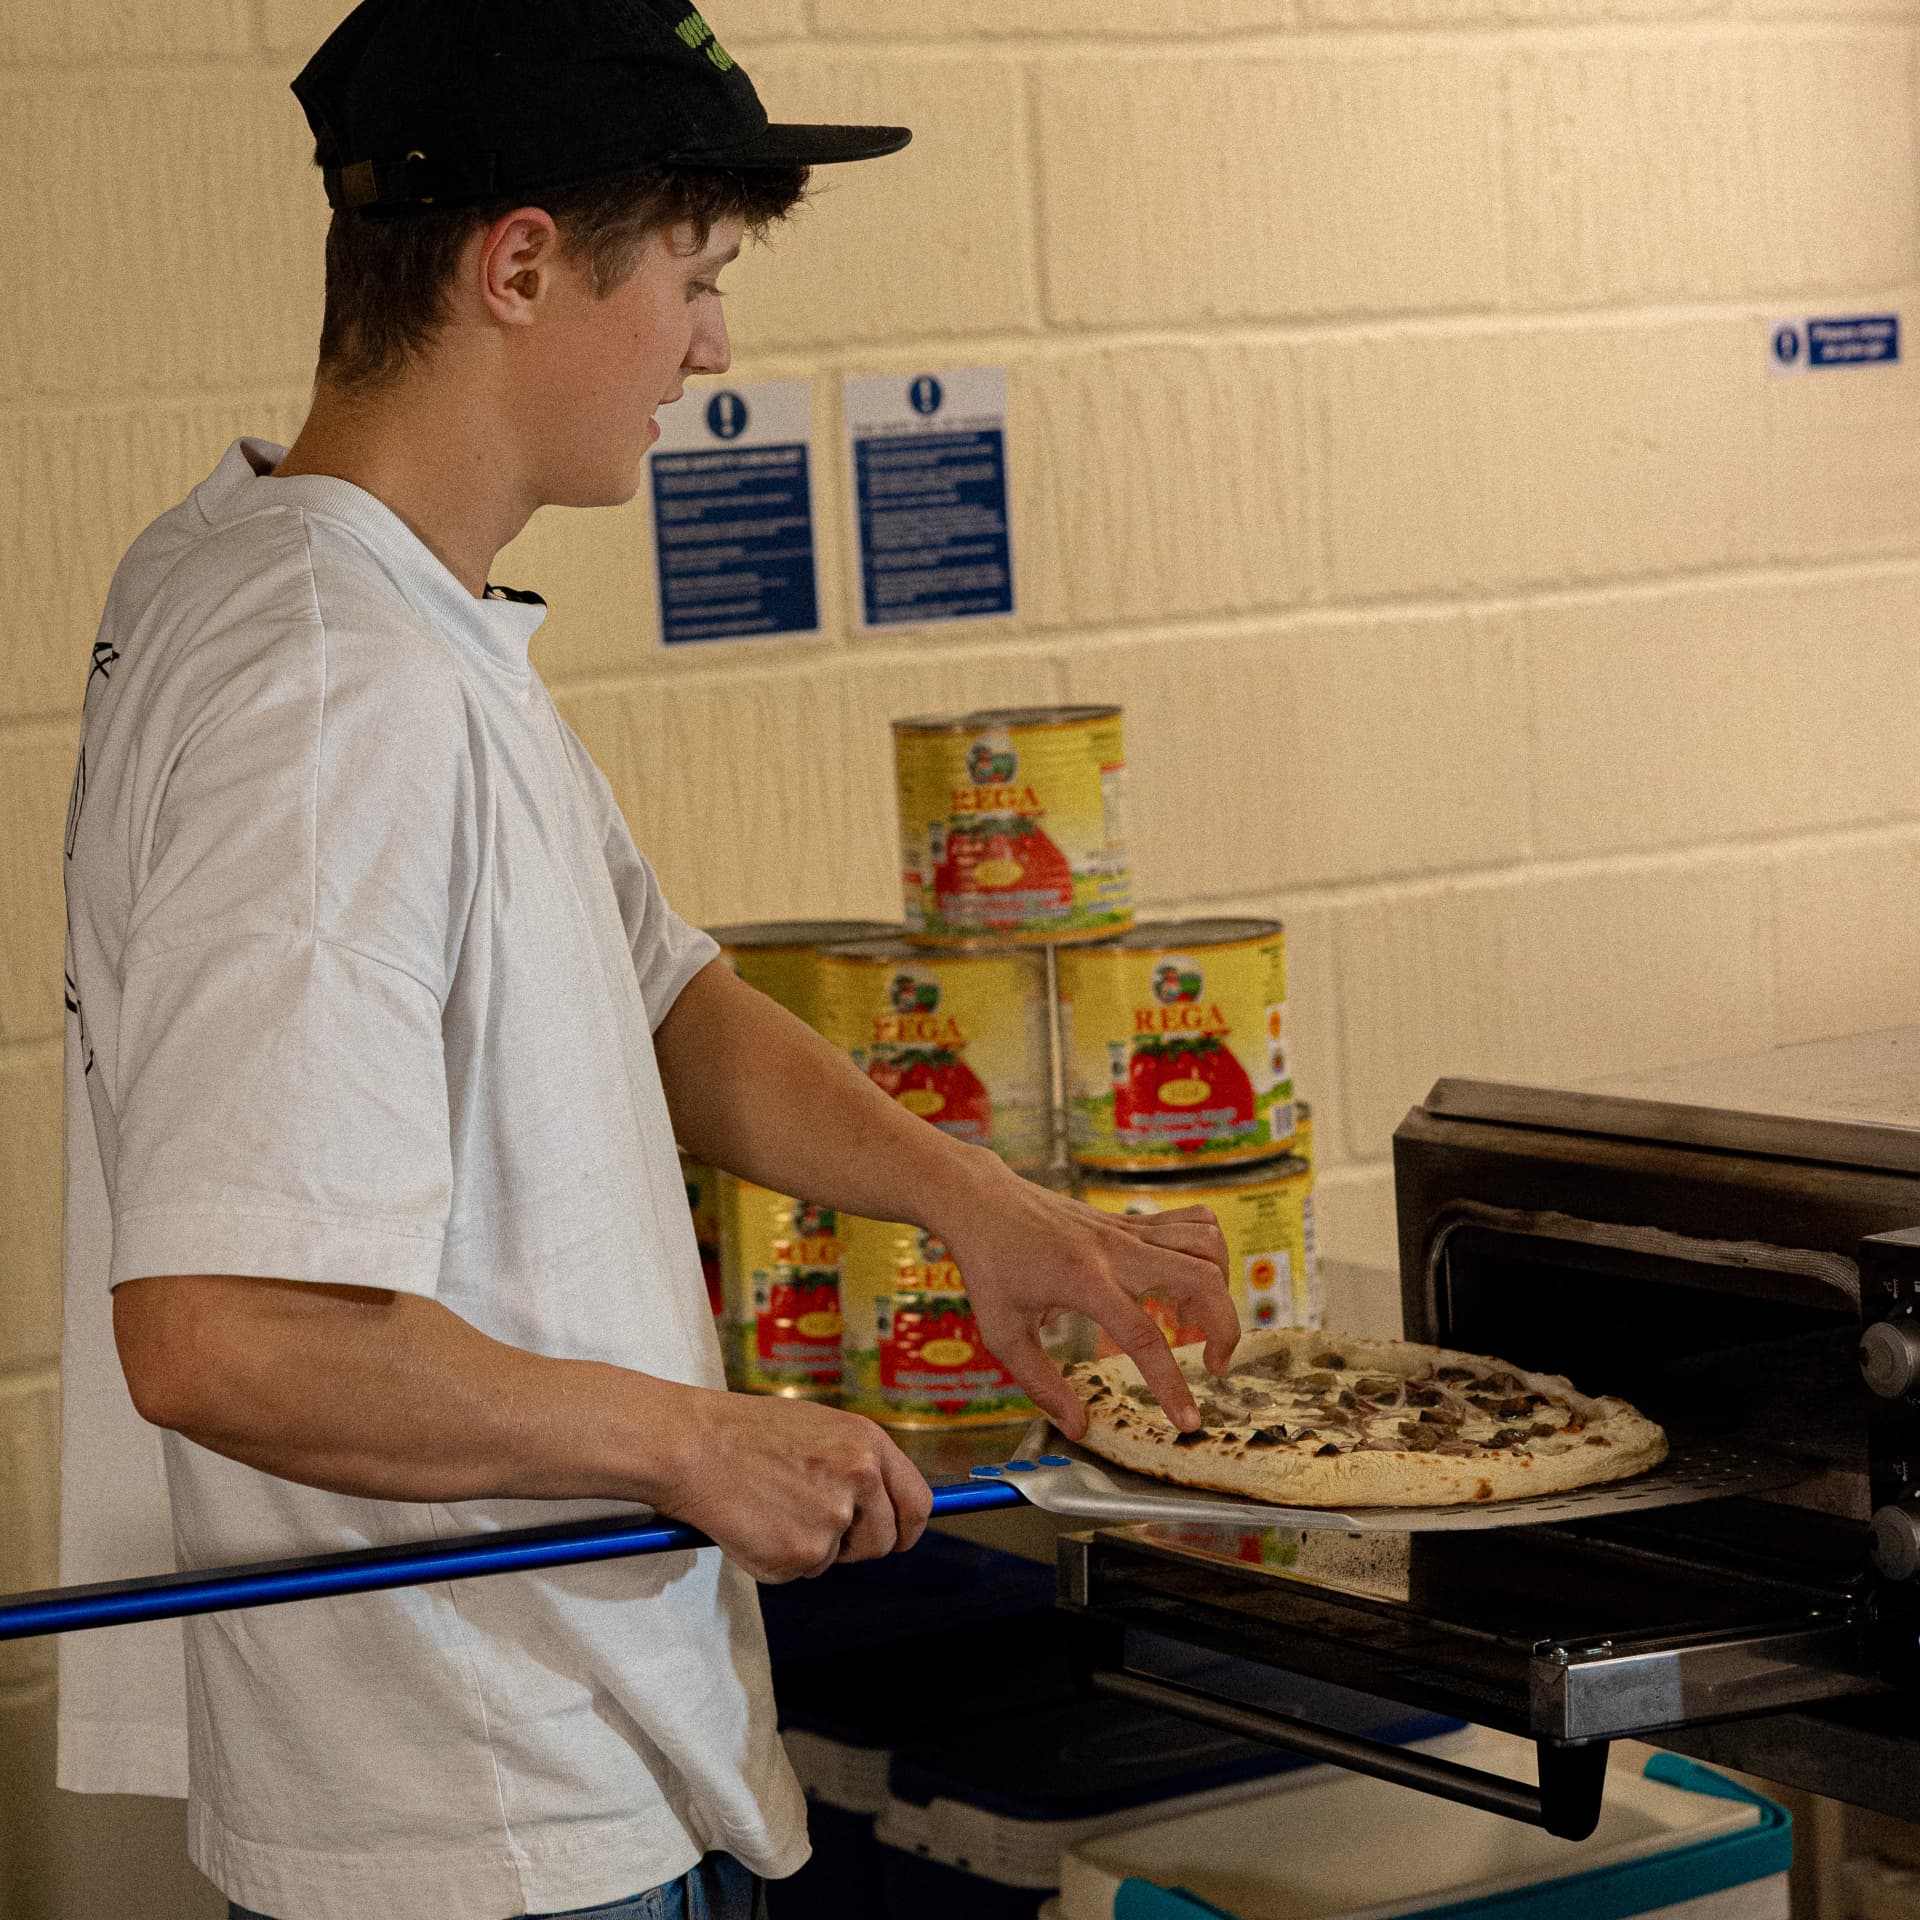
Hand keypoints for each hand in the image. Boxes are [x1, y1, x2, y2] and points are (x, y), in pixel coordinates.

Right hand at [651, 1385, 933, 1582]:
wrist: (693, 1445)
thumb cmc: (747, 1435)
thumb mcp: (820, 1432)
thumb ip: (857, 1466)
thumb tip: (883, 1510)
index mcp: (869, 1443)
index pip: (917, 1503)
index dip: (906, 1528)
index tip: (894, 1538)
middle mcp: (861, 1477)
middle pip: (884, 1542)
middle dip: (853, 1546)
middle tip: (810, 1525)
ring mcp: (834, 1517)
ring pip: (838, 1559)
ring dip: (813, 1550)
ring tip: (774, 1512)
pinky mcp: (803, 1552)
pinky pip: (800, 1572)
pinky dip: (777, 1559)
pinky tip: (754, 1523)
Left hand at [924, 1150, 1236, 1441]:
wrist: (982, 1201)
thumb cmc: (989, 1267)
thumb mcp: (1002, 1334)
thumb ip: (1042, 1385)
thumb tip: (1077, 1427)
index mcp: (1083, 1281)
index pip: (1145, 1337)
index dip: (1172, 1386)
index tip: (1188, 1422)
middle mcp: (1115, 1250)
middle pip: (1200, 1278)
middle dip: (1226, 1328)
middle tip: (1213, 1365)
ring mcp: (1128, 1230)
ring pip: (1206, 1242)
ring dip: (1219, 1286)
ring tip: (1193, 1320)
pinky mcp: (1132, 1221)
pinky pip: (1193, 1223)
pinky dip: (1208, 1252)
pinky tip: (1186, 1283)